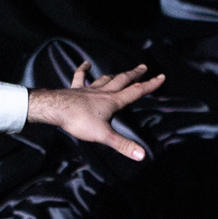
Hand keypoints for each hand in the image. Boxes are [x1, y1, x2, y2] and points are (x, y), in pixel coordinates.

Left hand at [27, 62, 164, 160]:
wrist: (56, 109)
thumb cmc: (80, 121)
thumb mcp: (104, 135)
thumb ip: (123, 144)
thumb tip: (142, 155)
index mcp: (113, 102)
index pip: (136, 92)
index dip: (150, 85)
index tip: (161, 76)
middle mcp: (103, 92)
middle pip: (122, 80)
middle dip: (134, 74)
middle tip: (143, 67)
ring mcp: (88, 89)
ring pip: (105, 79)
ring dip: (115, 75)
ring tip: (122, 72)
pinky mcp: (75, 89)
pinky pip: (80, 77)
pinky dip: (83, 70)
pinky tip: (86, 64)